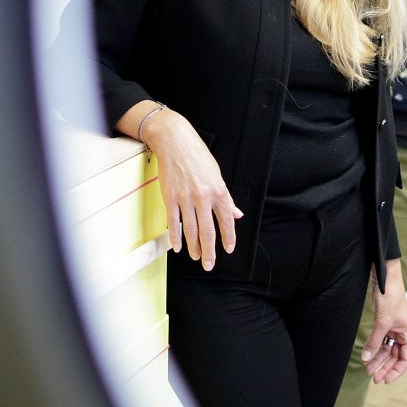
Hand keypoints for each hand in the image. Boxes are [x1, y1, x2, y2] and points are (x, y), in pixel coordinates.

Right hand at [141, 108, 242, 271]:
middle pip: (208, 231)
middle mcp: (203, 197)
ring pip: (191, 230)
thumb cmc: (197, 156)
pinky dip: (176, 237)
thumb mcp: (217, 175)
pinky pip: (173, 222)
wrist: (175, 141)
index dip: (228, 238)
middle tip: (209, 264)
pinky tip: (178, 247)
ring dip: (194, 247)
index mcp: (219, 191)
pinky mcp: (170, 197)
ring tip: (197, 257)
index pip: (226, 221)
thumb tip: (236, 214)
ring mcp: (185, 198)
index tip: (228, 249)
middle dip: (210, 251)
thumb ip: (226, 198)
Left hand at [362, 267, 406, 383]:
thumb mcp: (382, 322)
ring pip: (386, 350)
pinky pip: (380, 341)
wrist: (384, 278)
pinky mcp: (384, 323)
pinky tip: (366, 355)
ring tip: (367, 370)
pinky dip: (374, 348)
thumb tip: (367, 359)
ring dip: (377, 359)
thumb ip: (375, 341)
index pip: (405, 359)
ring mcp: (393, 329)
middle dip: (384, 367)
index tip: (385, 380)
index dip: (396, 371)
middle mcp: (403, 333)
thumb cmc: (390, 297)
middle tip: (372, 378)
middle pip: (395, 357)